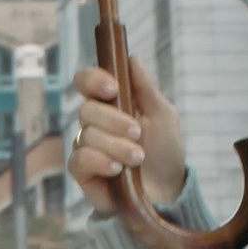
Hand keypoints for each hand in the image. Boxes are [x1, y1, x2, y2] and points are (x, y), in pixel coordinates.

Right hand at [68, 53, 185, 217]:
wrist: (167, 191)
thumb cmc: (165, 151)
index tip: (112, 88)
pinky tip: (117, 170)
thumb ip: (145, 87)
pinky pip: (79, 159)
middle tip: (138, 134)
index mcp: (111, 103)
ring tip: (137, 159)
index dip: (92, 79)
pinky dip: (100, 161)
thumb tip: (131, 57)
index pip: (86, 81)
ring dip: (116, 146)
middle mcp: (94, 122)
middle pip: (87, 109)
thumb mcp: (163, 115)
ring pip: (86, 135)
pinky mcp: (82, 172)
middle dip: (115, 121)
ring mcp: (86, 146)